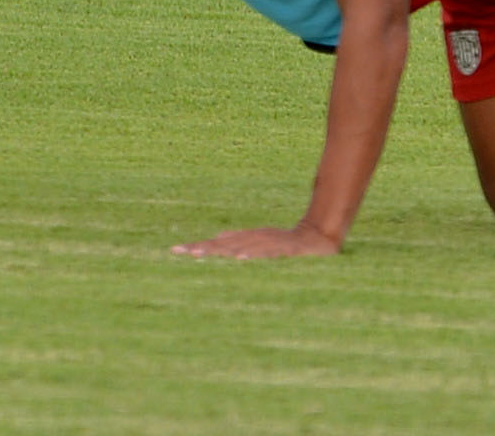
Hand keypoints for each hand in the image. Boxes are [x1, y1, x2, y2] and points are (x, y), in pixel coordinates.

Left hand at [171, 224, 341, 260]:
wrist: (319, 235)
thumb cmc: (285, 243)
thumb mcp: (260, 242)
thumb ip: (239, 241)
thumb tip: (215, 242)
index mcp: (246, 239)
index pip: (217, 244)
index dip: (197, 247)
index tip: (174, 250)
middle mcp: (254, 239)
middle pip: (224, 245)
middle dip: (202, 248)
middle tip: (181, 251)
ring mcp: (269, 243)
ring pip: (241, 248)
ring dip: (220, 252)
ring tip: (201, 255)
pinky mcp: (286, 250)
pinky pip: (268, 254)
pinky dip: (254, 256)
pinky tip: (241, 260)